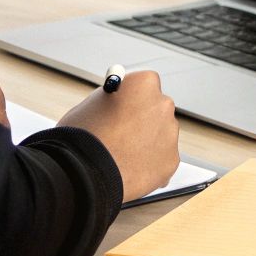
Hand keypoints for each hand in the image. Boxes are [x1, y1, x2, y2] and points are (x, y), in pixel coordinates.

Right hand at [58, 70, 179, 202]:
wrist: (86, 172)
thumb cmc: (83, 135)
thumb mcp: (94, 104)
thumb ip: (114, 99)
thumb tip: (121, 103)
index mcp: (144, 84)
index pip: (146, 84)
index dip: (132, 97)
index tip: (125, 105)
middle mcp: (163, 105)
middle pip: (157, 110)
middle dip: (144, 120)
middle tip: (126, 132)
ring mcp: (170, 134)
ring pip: (161, 136)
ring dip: (147, 143)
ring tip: (122, 155)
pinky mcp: (171, 160)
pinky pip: (161, 159)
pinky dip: (149, 164)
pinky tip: (129, 169)